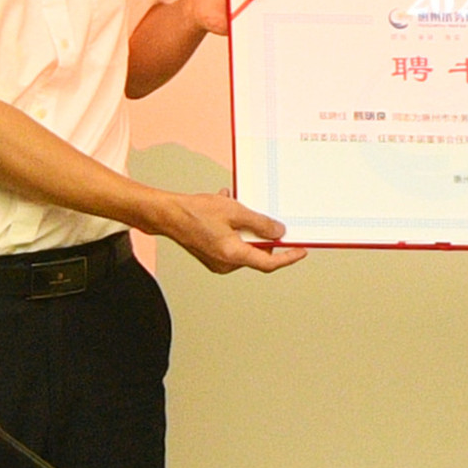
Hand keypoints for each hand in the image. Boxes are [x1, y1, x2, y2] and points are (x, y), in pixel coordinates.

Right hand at [159, 192, 305, 273]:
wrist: (167, 214)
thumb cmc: (195, 212)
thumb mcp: (235, 211)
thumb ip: (260, 223)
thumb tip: (279, 233)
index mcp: (233, 255)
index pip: (268, 263)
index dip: (287, 258)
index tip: (301, 251)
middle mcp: (225, 263)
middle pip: (256, 251)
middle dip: (261, 233)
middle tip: (264, 215)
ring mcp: (217, 261)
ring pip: (242, 244)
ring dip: (244, 225)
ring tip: (236, 204)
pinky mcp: (211, 254)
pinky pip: (230, 241)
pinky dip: (233, 226)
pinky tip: (225, 206)